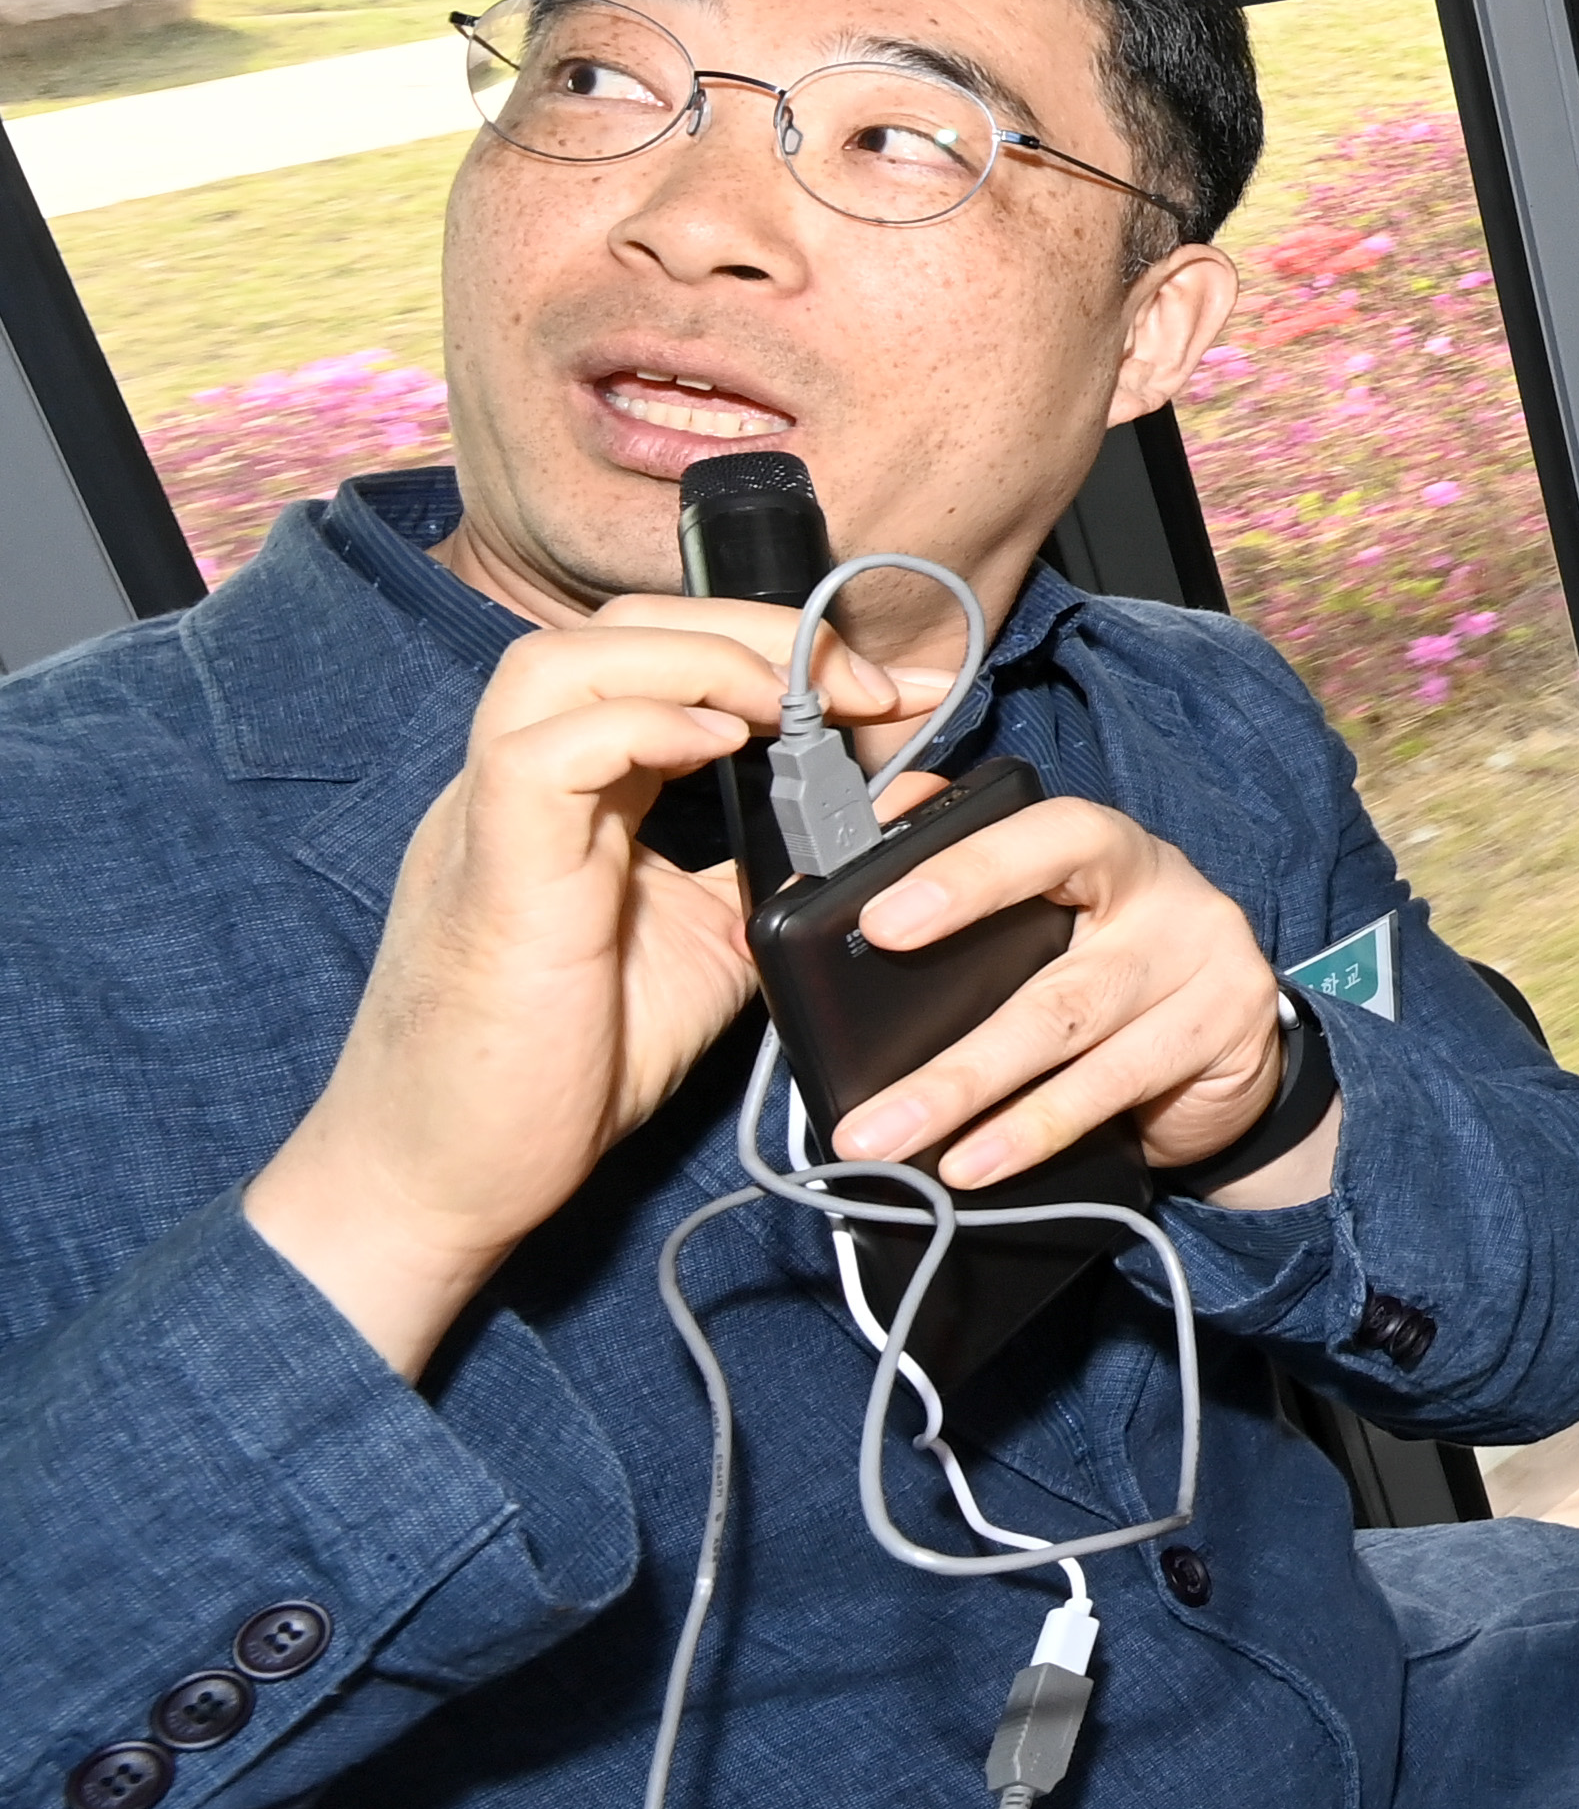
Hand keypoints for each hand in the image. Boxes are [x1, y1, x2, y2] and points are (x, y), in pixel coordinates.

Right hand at [244, 603, 928, 1374]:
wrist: (446, 1177)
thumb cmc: (566, 1065)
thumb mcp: (715, 941)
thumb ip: (790, 863)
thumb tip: (903, 798)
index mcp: (574, 792)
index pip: (662, 658)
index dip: (780, 649)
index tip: (898, 687)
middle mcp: (520, 785)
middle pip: (616, 632)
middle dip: (756, 631)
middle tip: (870, 681)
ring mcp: (489, 822)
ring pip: (559, 664)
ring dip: (698, 658)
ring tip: (800, 699)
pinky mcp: (488, 876)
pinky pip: (538, 754)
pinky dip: (636, 726)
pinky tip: (719, 744)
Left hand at [818, 796, 1324, 1203]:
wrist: (1227, 1042)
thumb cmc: (1113, 964)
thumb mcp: (1049, 912)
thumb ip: (969, 864)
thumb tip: (879, 823)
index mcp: (1108, 849)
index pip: (1046, 838)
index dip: (969, 873)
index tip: (881, 925)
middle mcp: (1167, 893)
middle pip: (1055, 972)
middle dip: (951, 1053)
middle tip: (863, 1112)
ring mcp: (1209, 958)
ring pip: (1073, 1033)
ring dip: (973, 1098)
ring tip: (893, 1144)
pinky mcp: (1232, 1025)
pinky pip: (1117, 1083)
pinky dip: (1036, 1130)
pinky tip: (979, 1162)